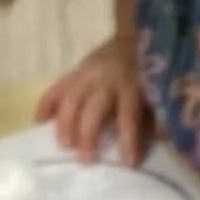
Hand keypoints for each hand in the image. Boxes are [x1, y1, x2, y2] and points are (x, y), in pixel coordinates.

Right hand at [36, 33, 152, 166]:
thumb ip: (157, 114)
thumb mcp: (158, 89)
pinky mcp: (75, 72)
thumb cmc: (147, 71)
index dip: (128, 140)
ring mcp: (87, 74)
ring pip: (70, 100)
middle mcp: (106, 79)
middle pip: (92, 110)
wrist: (134, 36)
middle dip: (87, 136)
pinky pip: (56, 87)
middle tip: (85, 160)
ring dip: (65, 125)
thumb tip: (161, 139)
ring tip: (64, 145)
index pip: (128, 115)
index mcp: (131, 84)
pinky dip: (45, 103)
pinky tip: (38, 121)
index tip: (129, 163)